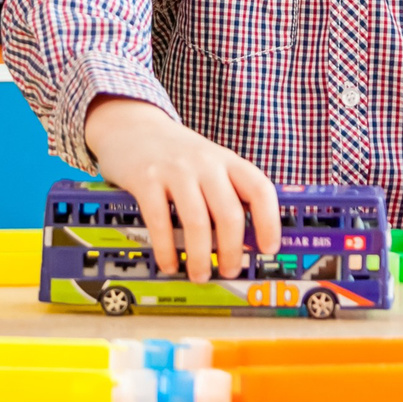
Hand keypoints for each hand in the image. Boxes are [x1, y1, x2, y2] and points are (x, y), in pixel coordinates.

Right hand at [81, 96, 279, 281]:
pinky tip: (169, 264)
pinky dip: (167, 250)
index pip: (260, 189)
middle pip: (229, 213)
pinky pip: (160, 222)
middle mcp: (205, 163)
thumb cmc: (177, 154)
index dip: (269, 222)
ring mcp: (175, 170)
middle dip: (232, 250)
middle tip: (229, 271)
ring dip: (200, 257)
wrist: (132, 127)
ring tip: (200, 274)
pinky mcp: (146, 179)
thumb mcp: (209, 163)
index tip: (268, 248)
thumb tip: (246, 240)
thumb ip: (227, 192)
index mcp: (227, 160)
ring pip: (197, 222)